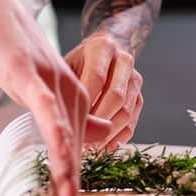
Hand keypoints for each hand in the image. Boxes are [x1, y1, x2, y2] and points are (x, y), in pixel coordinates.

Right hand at [0, 0, 109, 195]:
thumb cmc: (3, 39)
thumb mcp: (34, 78)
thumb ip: (55, 105)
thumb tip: (78, 129)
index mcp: (70, 94)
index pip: (79, 149)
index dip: (73, 187)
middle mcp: (69, 90)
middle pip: (76, 150)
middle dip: (70, 193)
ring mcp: (50, 81)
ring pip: (66, 137)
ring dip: (67, 177)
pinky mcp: (30, 74)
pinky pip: (47, 113)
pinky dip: (57, 139)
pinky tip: (61, 164)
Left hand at [64, 33, 143, 150]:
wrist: (99, 55)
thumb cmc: (76, 63)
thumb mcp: (67, 65)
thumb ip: (65, 86)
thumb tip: (56, 117)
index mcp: (103, 47)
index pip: (97, 78)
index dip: (86, 103)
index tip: (71, 122)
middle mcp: (124, 60)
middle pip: (116, 97)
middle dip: (98, 122)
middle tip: (80, 138)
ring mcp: (135, 80)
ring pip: (126, 113)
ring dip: (107, 134)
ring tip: (88, 147)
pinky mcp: (139, 97)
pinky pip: (131, 123)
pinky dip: (116, 139)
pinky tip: (99, 148)